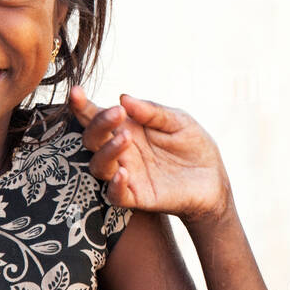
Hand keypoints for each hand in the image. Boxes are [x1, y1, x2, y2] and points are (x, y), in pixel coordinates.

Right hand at [67, 85, 232, 224]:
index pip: (97, 117)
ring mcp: (126, 174)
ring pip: (99, 165)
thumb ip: (152, 111)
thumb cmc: (193, 145)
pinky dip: (115, 185)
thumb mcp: (178, 121)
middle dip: (98, 124)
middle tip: (117, 113)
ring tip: (125, 138)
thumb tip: (123, 98)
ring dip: (107, 151)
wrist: (213, 178)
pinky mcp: (137, 196)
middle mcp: (120, 151)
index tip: (76, 92)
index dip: (83, 106)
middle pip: (92, 139)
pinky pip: (116, 195)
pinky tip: (123, 172)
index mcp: (126, 128)